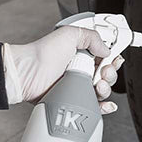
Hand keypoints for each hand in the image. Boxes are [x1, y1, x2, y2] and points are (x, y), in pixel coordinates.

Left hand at [2, 27, 123, 112]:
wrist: (28, 73)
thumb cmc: (43, 53)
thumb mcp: (70, 34)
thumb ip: (92, 36)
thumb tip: (107, 49)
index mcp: (82, 53)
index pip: (105, 57)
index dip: (112, 59)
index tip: (113, 60)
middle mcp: (81, 69)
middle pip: (106, 75)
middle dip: (110, 74)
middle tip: (104, 72)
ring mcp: (77, 85)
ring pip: (102, 91)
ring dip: (106, 89)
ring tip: (98, 86)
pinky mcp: (73, 99)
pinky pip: (93, 106)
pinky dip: (104, 107)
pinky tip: (107, 105)